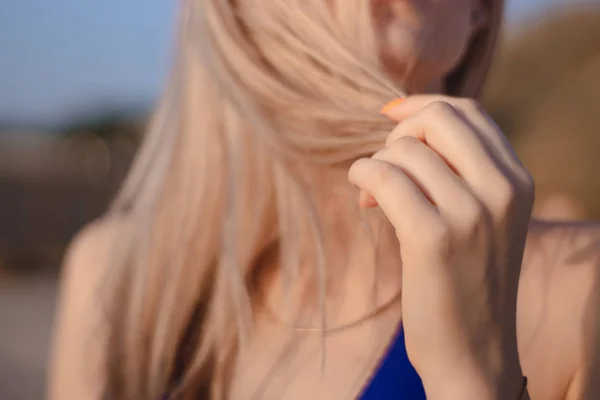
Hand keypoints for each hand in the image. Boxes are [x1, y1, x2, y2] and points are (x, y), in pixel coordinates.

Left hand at [348, 95, 533, 399]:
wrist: (473, 350)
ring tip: (374, 196)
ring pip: (404, 150)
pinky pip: (384, 176)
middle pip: (438, 118)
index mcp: (517, 181)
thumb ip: (459, 172)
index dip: (423, 106)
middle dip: (399, 132)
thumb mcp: (482, 220)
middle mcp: (502, 190)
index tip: (391, 116)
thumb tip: (403, 126)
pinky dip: (362, 176)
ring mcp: (471, 214)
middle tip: (385, 164)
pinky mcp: (433, 238)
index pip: (469, 113)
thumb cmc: (466, 281)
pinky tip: (363, 198)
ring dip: (376, 165)